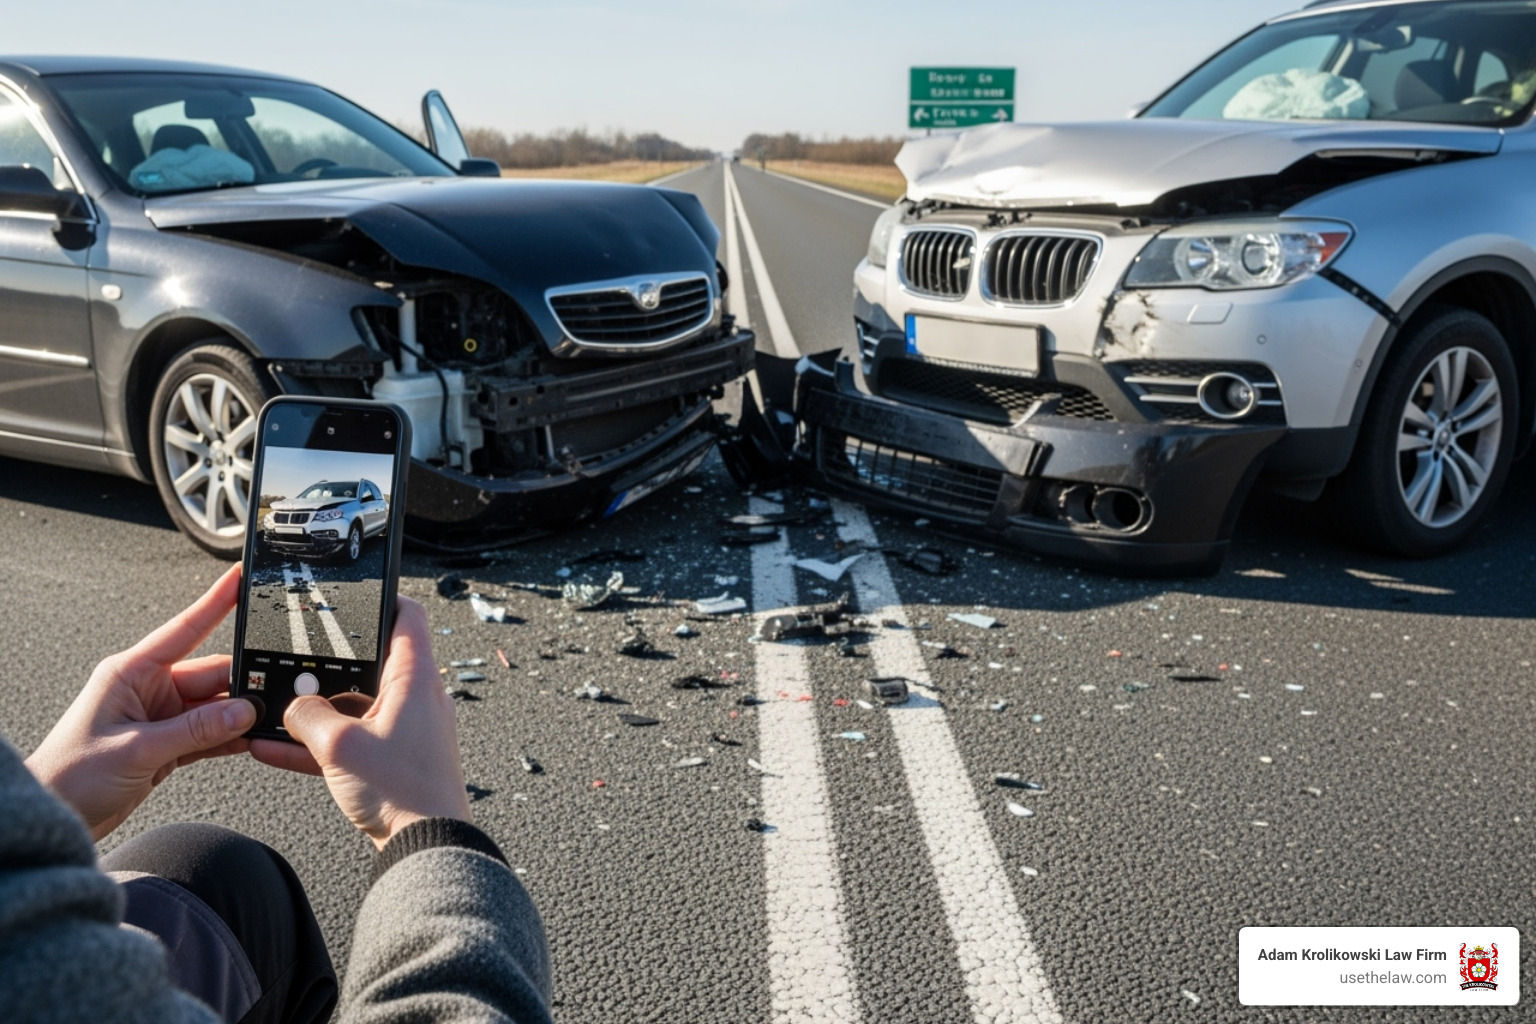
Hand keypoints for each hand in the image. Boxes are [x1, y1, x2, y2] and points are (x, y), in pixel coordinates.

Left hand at [26, 566, 257, 840]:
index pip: (184, 629)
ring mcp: (161, 716)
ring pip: (216, 706)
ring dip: (239, 716)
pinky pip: (211, 733)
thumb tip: (243, 711)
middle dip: (242, 685)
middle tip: (269, 698)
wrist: (56, 817)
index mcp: (131, 673)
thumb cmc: (71, 776)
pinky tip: (251, 741)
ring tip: (265, 723)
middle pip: (212, 675)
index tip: (240, 580)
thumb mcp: (137, 749)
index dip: (215, 602)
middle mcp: (149, 689)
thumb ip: (195, 730)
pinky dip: (232, 738)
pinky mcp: (169, 744)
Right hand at [250, 597, 469, 849]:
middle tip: (296, 664)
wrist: (424, 847)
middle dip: (329, 666)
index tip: (354, 595)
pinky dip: (320, 743)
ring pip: (355, 705)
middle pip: (371, 663)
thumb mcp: (340, 745)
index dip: (382, 599)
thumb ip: (308, 717)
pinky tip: (276, 749)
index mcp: (415, 679)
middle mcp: (416, 698)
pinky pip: (352, 740)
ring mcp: (406, 730)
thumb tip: (292, 708)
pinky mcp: (395, 760)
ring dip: (317, 710)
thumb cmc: (402, 791)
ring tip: (277, 712)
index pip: (407, 617)